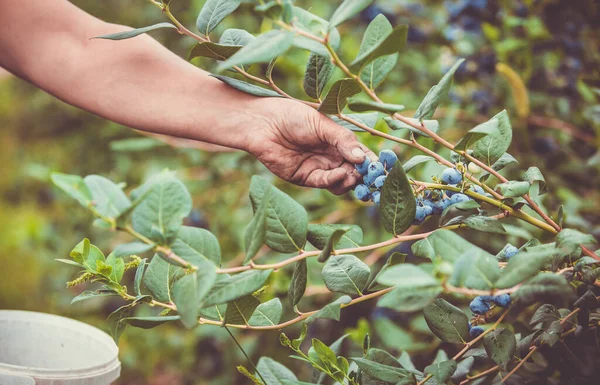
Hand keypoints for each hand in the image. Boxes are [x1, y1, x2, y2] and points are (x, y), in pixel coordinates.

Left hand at [245, 98, 376, 194]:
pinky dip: (335, 181)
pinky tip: (340, 174)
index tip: (382, 167)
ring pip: (343, 182)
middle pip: (356, 172)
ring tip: (354, 175)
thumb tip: (363, 159)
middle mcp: (332, 156)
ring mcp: (320, 168)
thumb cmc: (292, 116)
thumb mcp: (322, 124)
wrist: (263, 124)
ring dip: (352, 181)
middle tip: (371, 176)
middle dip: (365, 176)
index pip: (362, 155)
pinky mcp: (306, 178)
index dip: (373, 162)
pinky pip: (326, 184)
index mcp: (339, 141)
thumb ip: (343, 141)